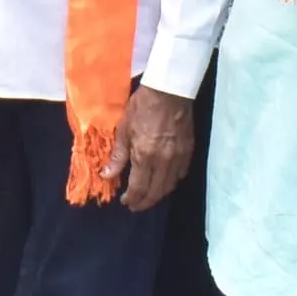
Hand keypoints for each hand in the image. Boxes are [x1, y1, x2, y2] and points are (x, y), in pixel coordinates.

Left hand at [101, 84, 197, 211]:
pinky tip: (165, 180)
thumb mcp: (124, 130)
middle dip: (145, 202)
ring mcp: (179, 157)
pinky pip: (181, 173)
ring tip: (148, 195)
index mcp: (145, 156)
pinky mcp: (189, 150)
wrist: (169, 90)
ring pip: (170, 185)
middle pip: (156, 192)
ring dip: (158, 194)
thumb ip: (118, 156)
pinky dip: (172, 181)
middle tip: (136, 205)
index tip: (126, 202)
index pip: (139, 188)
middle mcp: (164, 162)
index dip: (132, 199)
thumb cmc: (142, 106)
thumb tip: (107, 175)